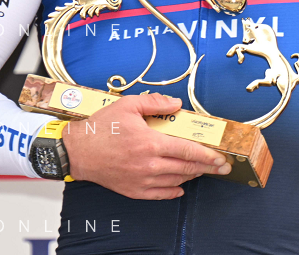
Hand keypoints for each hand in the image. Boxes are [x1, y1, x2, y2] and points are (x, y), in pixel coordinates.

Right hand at [61, 92, 232, 199]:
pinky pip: (161, 195)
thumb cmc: (101, 128)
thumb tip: (176, 105)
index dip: (207, 155)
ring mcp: (142, 180)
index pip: (187, 150)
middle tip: (220, 166)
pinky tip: (180, 187)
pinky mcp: (134, 190)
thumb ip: (155, 103)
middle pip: (186, 168)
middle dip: (207, 168)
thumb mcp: (127, 106)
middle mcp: (148, 165)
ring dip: (191, 176)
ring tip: (200, 170)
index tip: (220, 157)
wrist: (77, 151)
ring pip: (176, 182)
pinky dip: (174, 191)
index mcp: (150, 143)